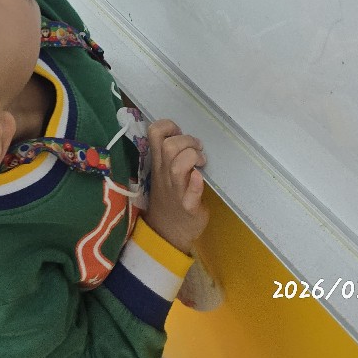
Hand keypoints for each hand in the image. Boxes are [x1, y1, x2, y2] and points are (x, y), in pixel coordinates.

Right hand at [143, 119, 208, 254]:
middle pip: (168, 147)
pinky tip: (200, 179)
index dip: (167, 125)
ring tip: (202, 162)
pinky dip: (196, 185)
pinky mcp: (188, 208)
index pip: (154, 134)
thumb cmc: (170, 197)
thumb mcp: (163, 173)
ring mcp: (175, 191)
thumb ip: (170, 155)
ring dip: (192, 158)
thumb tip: (185, 135)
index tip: (179, 131)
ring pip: (177, 167)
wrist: (167, 232)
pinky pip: (191, 194)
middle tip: (198, 149)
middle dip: (186, 141)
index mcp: (158, 163)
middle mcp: (164, 174)